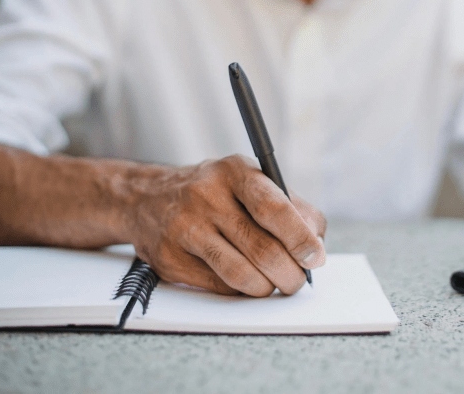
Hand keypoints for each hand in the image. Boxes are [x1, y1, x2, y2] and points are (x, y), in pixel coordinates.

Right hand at [127, 154, 325, 295]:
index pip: (274, 207)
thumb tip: (316, 242)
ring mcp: (185, 228)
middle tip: (297, 281)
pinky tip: (246, 282)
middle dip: (289, 273)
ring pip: (240, 273)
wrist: (147, 198)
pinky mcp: (169, 258)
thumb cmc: (214, 193)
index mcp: (234, 171)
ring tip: (275, 285)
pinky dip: (241, 290)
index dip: (300, 238)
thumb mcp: (251, 182)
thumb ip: (291, 207)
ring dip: (267, 287)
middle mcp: (206, 196)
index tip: (315, 258)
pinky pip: (218, 285)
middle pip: (262, 248)